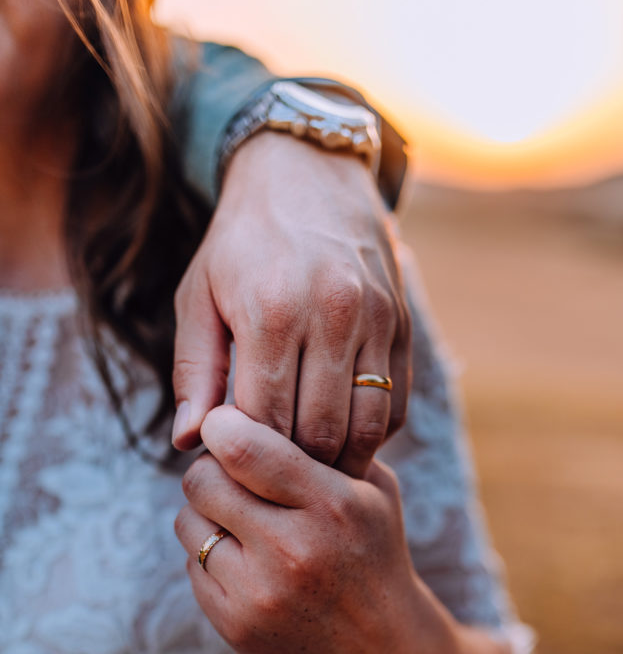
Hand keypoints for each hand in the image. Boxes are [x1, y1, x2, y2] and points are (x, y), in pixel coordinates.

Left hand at [171, 132, 410, 477]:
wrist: (309, 174)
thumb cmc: (242, 243)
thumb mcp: (198, 296)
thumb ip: (194, 371)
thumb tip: (188, 441)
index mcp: (270, 311)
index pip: (264, 421)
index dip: (249, 459)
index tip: (235, 472)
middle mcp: (331, 315)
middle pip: (319, 433)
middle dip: (293, 468)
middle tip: (271, 479)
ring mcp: (376, 319)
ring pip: (365, 427)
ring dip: (338, 461)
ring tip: (309, 470)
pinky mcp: (404, 325)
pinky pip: (396, 406)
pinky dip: (371, 436)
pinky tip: (342, 437)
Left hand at [174, 405, 416, 653]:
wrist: (383, 646)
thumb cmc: (373, 550)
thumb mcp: (373, 488)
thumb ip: (323, 443)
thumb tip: (247, 402)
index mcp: (331, 504)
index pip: (243, 448)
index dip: (221, 427)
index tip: (225, 425)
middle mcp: (293, 549)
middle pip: (203, 480)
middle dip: (212, 469)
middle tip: (233, 475)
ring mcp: (260, 593)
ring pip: (189, 523)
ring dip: (207, 514)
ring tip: (243, 521)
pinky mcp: (236, 625)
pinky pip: (192, 566)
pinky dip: (212, 556)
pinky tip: (248, 563)